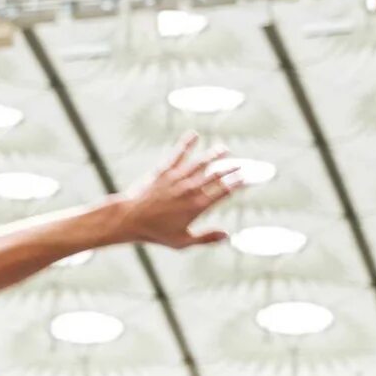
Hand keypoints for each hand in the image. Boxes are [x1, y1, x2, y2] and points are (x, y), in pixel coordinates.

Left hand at [110, 135, 238, 250]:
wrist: (130, 218)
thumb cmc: (155, 233)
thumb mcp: (182, 241)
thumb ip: (206, 238)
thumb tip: (227, 235)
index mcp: (197, 206)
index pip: (223, 191)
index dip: (237, 184)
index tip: (245, 179)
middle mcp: (190, 189)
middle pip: (216, 175)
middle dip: (230, 168)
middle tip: (240, 165)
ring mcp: (177, 178)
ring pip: (201, 162)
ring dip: (214, 154)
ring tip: (224, 149)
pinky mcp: (164, 170)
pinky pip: (178, 153)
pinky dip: (187, 143)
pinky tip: (194, 134)